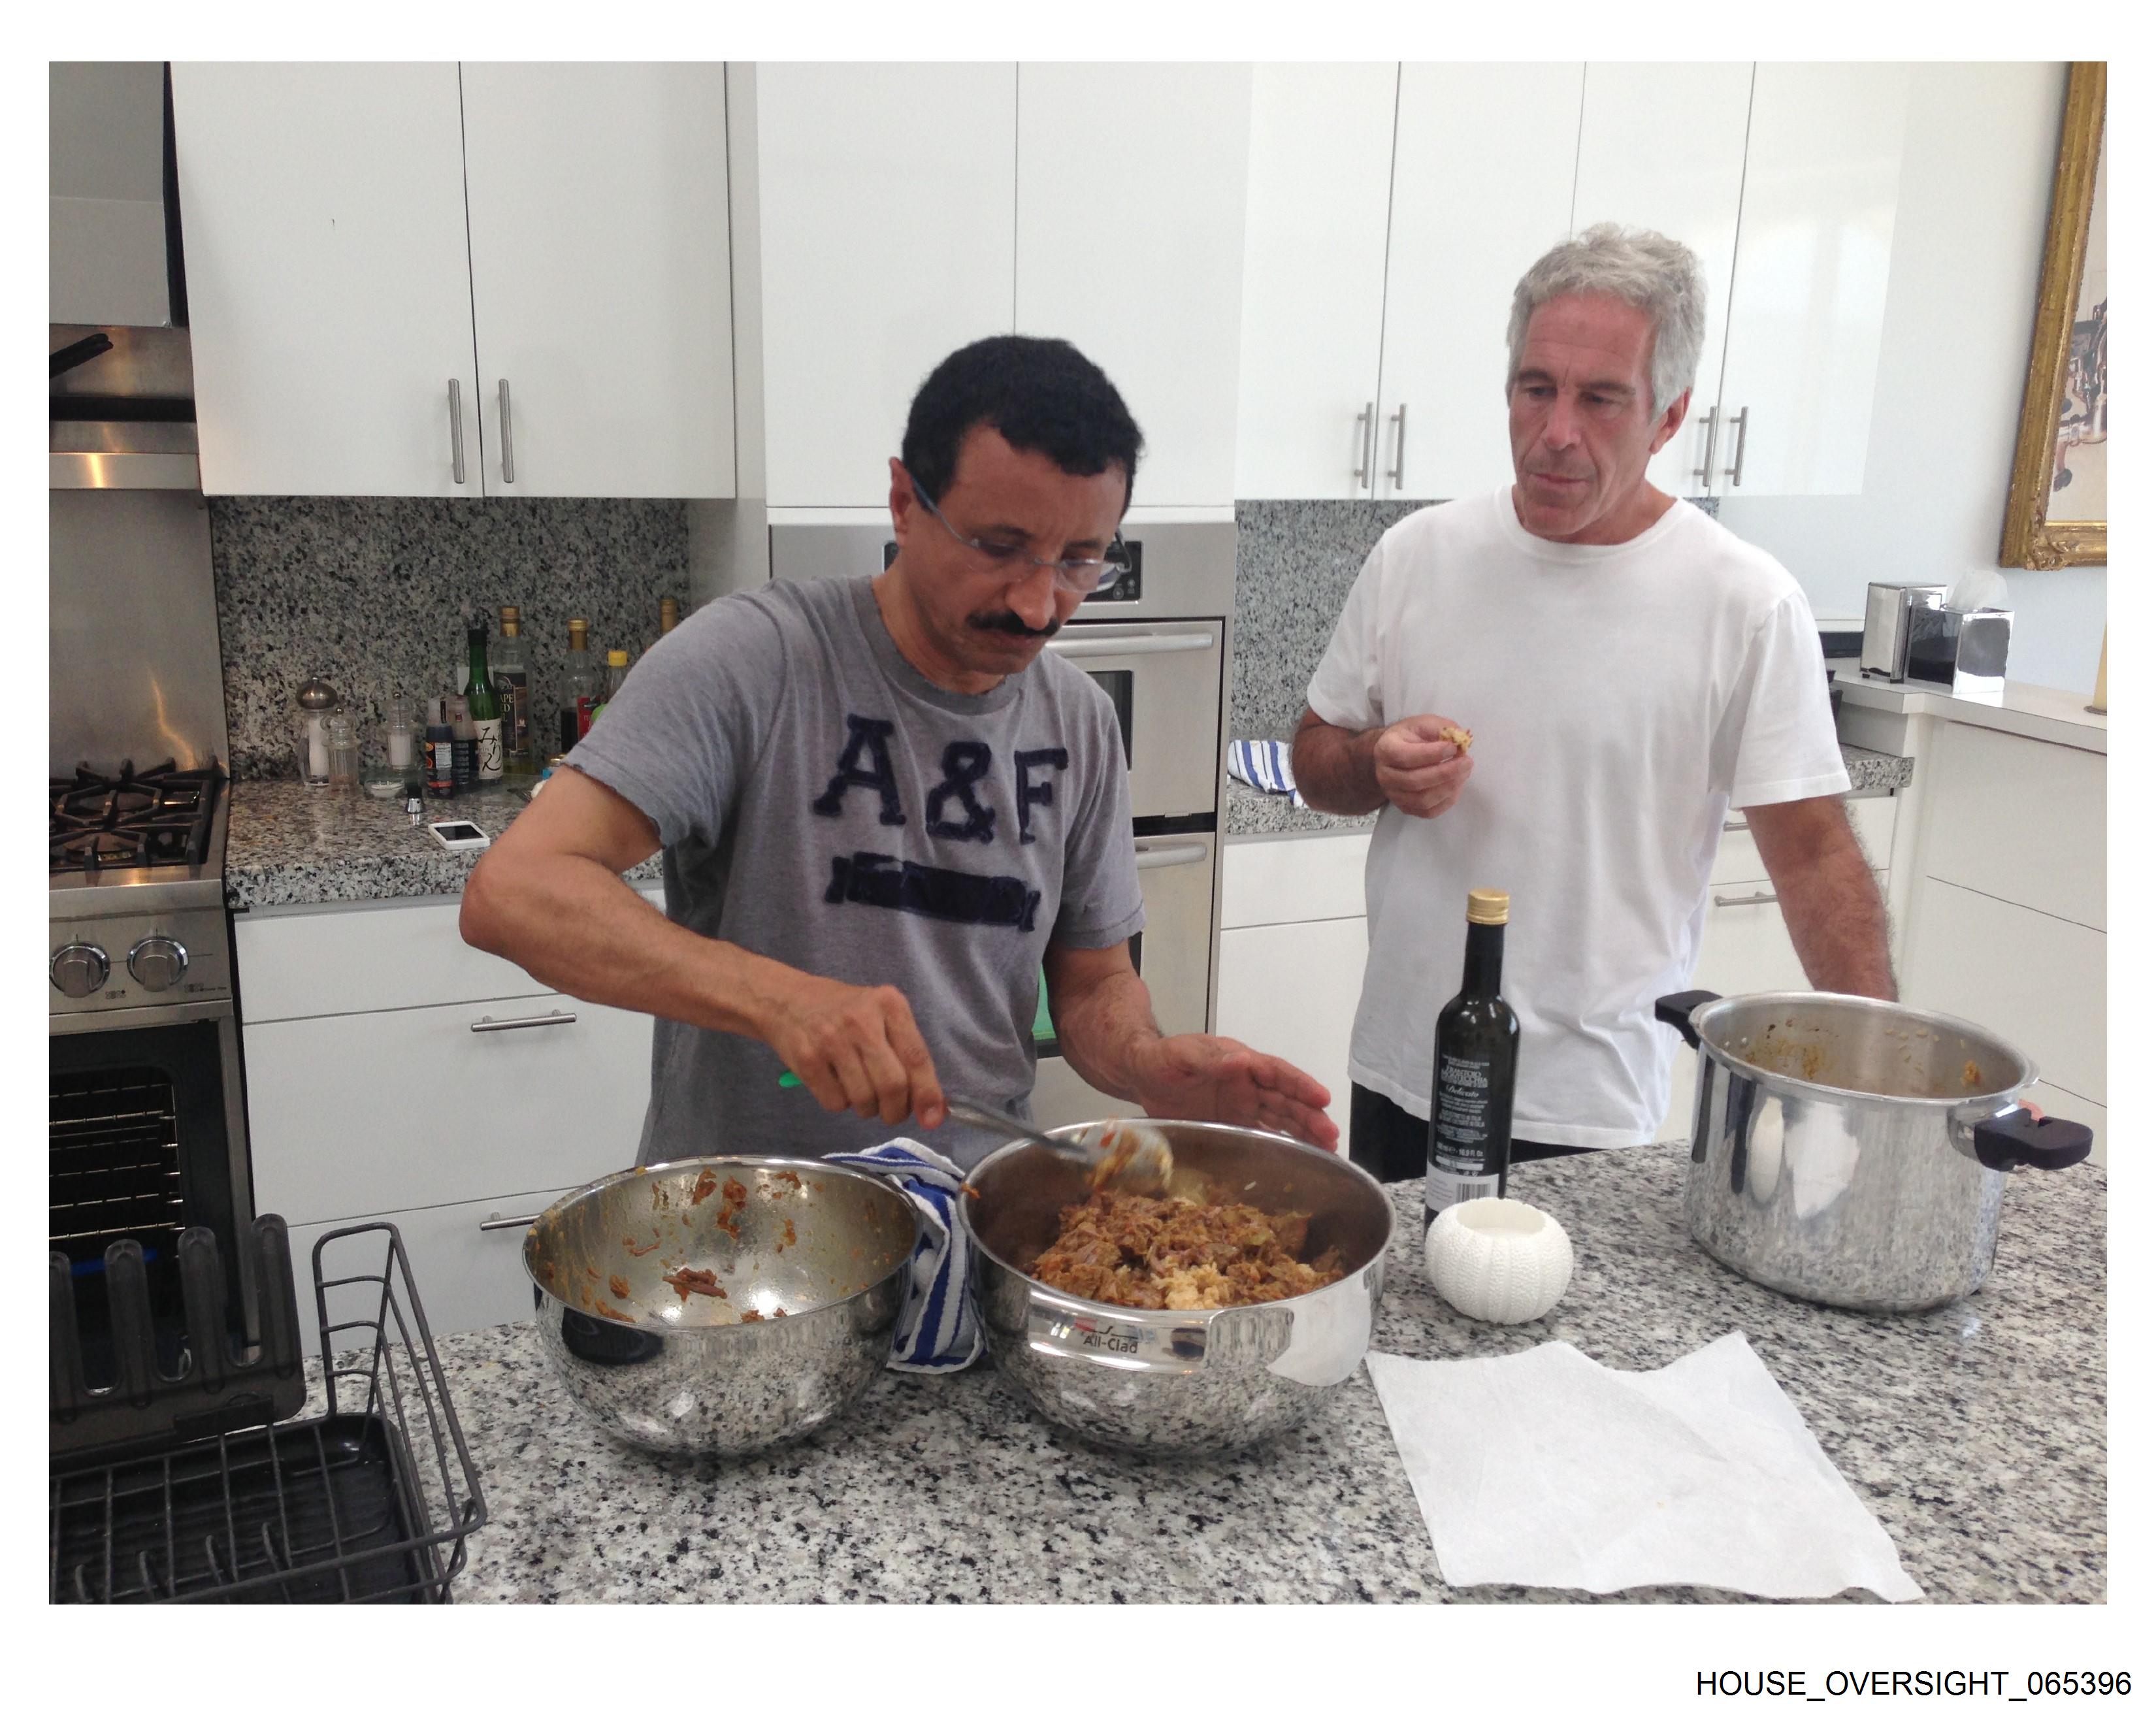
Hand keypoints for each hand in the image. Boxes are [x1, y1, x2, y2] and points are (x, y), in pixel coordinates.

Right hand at [762, 970, 945, 1127]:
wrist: (786, 1000)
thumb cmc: (844, 1011)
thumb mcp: (881, 1015)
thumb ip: (907, 1054)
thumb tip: (935, 1108)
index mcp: (889, 1004)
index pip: (917, 1057)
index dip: (927, 1093)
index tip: (933, 1119)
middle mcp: (862, 1020)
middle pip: (892, 1085)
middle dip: (896, 1110)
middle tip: (892, 1112)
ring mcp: (831, 1040)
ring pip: (864, 1099)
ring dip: (868, 1109)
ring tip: (861, 1093)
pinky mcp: (807, 1060)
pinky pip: (835, 1103)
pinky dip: (841, 1104)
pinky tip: (836, 1084)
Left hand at [1129, 1034, 1338, 1149]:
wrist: (1142, 1074)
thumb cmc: (1161, 1058)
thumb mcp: (1181, 1055)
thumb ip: (1209, 1059)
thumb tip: (1241, 1060)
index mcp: (1240, 1062)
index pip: (1277, 1072)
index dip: (1300, 1085)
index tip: (1322, 1097)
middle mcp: (1248, 1084)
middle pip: (1286, 1099)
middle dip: (1310, 1116)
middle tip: (1332, 1135)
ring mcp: (1242, 1105)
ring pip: (1281, 1118)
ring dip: (1304, 1132)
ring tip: (1329, 1149)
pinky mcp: (1233, 1124)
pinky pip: (1262, 1134)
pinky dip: (1283, 1144)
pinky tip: (1301, 1156)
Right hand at [1372, 714, 1473, 818]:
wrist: (1395, 754)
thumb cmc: (1411, 737)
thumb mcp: (1423, 723)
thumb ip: (1441, 728)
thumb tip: (1461, 740)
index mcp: (1386, 749)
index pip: (1406, 756)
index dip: (1432, 754)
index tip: (1454, 747)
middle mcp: (1385, 775)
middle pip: (1415, 781)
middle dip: (1446, 773)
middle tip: (1467, 762)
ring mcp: (1393, 794)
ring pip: (1422, 800)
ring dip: (1448, 788)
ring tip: (1464, 773)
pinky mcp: (1405, 807)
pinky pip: (1428, 812)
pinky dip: (1447, 801)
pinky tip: (1456, 787)